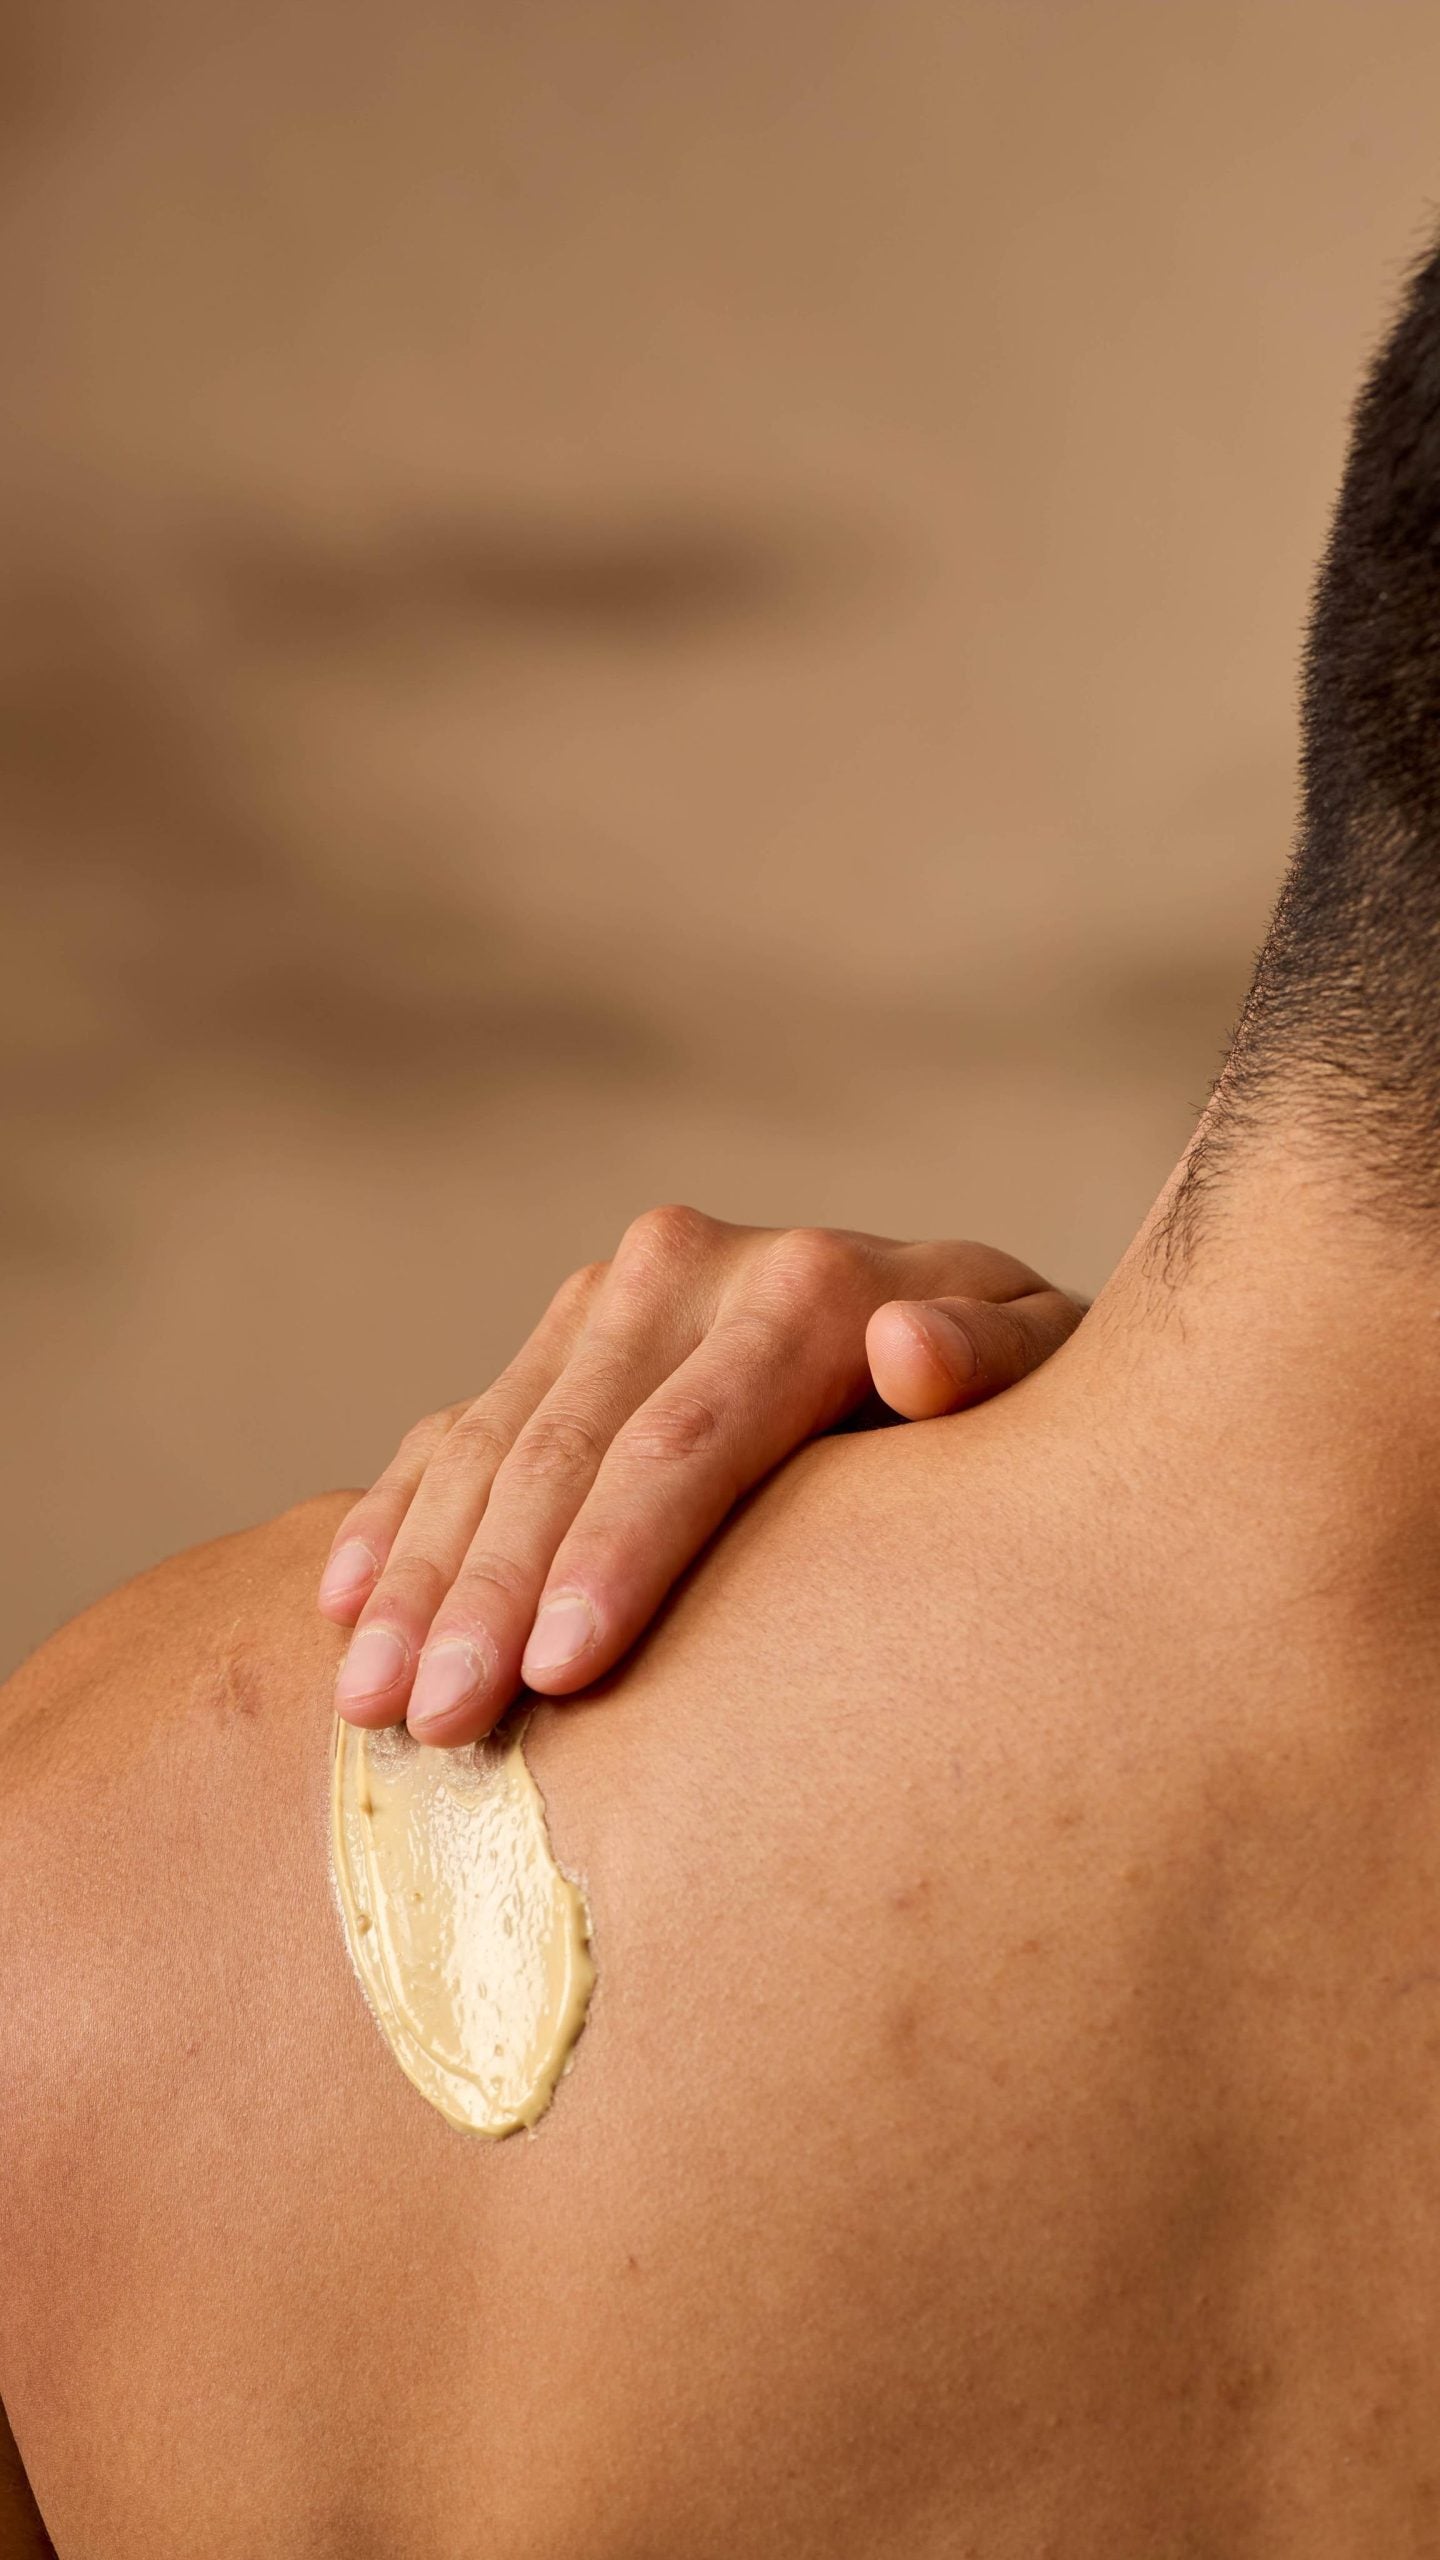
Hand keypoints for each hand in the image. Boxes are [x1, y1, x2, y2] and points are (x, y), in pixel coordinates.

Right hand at [320, 1206, 1083, 1742]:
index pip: (690, 1438)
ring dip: (415, 1575)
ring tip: (368, 1706)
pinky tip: (342, 1608)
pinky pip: (452, 1432)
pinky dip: (394, 1519)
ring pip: (488, 1445)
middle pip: (565, 1449)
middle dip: (487, 1594)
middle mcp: (692, 1269)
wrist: (972, 1332)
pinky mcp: (558, 1340)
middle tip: (432, 1728)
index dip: (617, 1557)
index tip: (560, 1675)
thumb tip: (911, 1352)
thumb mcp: (1052, 1380)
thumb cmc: (1024, 1407)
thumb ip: (995, 1368)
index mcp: (811, 1284)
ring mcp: (611, 1301)